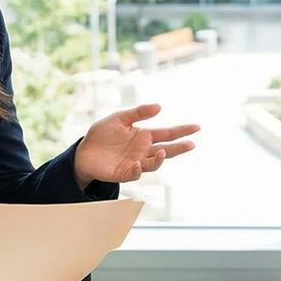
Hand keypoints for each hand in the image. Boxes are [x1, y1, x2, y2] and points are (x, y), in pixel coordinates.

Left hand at [74, 103, 199, 186]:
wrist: (84, 151)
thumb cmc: (103, 134)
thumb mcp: (120, 118)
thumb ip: (138, 113)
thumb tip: (159, 107)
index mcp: (145, 136)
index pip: (167, 134)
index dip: (182, 131)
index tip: (196, 127)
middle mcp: (144, 151)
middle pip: (166, 150)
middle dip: (179, 148)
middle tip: (191, 144)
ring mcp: (136, 163)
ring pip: (154, 163)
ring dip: (160, 159)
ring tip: (163, 152)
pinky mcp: (125, 173)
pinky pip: (135, 173)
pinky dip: (139, 169)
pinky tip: (139, 163)